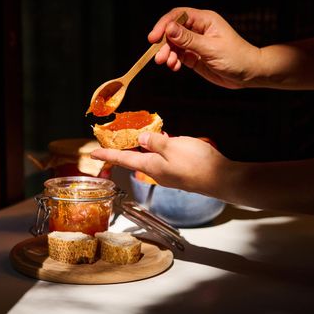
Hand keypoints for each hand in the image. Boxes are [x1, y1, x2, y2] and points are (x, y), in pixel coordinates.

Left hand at [90, 132, 232, 195]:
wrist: (221, 179)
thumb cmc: (197, 164)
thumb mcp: (173, 147)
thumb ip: (155, 142)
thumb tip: (141, 139)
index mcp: (150, 166)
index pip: (123, 159)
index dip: (107, 154)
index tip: (92, 152)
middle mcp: (156, 171)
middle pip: (134, 158)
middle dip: (122, 147)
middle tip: (113, 137)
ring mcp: (167, 172)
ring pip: (148, 156)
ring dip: (140, 146)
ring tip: (135, 134)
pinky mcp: (178, 171)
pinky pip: (161, 157)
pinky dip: (157, 147)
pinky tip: (161, 138)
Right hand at [148, 7, 260, 88]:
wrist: (248, 74)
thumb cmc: (236, 57)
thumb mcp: (210, 47)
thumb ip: (188, 39)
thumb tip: (169, 29)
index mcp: (204, 20)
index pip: (178, 16)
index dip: (164, 25)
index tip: (153, 38)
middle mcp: (198, 29)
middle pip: (172, 31)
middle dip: (164, 44)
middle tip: (158, 57)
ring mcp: (195, 43)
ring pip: (173, 45)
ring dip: (167, 54)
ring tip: (167, 64)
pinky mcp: (194, 56)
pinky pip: (178, 55)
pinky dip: (173, 61)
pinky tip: (175, 67)